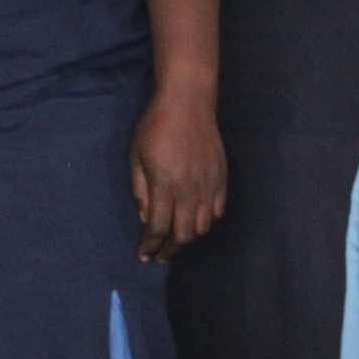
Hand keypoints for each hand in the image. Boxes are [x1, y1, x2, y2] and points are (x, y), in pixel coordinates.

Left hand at [131, 84, 226, 261]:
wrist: (188, 102)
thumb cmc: (155, 126)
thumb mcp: (136, 157)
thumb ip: (141, 190)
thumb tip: (146, 218)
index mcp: (164, 185)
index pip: (158, 227)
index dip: (151, 245)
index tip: (145, 255)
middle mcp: (189, 190)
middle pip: (183, 233)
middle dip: (170, 249)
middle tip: (160, 254)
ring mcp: (209, 184)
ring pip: (203, 226)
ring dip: (189, 237)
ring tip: (178, 237)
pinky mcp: (222, 177)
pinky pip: (218, 210)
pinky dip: (207, 221)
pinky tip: (197, 219)